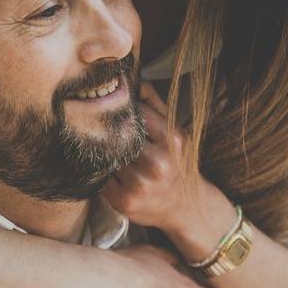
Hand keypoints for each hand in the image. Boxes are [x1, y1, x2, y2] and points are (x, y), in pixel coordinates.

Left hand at [103, 82, 217, 234]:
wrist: (185, 207)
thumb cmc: (177, 163)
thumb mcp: (174, 131)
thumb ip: (154, 104)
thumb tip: (132, 80)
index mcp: (172, 140)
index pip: (136, 114)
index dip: (123, 111)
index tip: (114, 109)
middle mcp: (158, 164)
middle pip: (119, 135)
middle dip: (112, 133)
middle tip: (106, 130)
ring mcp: (140, 185)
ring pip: (108, 155)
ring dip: (106, 153)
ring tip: (113, 152)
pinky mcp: (124, 201)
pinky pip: (102, 177)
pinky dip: (104, 172)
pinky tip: (113, 172)